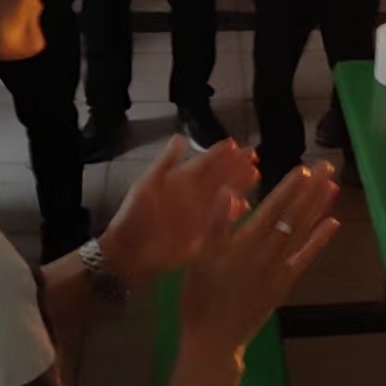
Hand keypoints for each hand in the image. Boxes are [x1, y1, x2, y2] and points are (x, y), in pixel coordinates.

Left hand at [99, 137, 258, 278]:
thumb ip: (166, 162)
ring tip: (254, 175)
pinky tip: (245, 205)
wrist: (130, 248)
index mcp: (181, 179)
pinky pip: (223, 219)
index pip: (205, 162)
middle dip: (236, 166)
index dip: (220, 153)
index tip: (235, 144)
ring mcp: (201, 213)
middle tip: (254, 156)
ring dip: (239, 185)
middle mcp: (194, 194)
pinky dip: (234, 212)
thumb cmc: (136, 213)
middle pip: (219, 176)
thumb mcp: (148, 183)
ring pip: (224, 195)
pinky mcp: (204, 232)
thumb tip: (180, 137)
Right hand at [179, 165, 339, 355]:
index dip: (289, 188)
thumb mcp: (199, 259)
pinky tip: (332, 225)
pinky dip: (319, 242)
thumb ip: (215, 224)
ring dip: (318, 209)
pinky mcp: (283, 286)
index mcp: (244, 243)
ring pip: (302, 233)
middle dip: (311, 191)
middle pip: (293, 216)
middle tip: (328, 167)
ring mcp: (278, 270)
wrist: (213, 340)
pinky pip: (304, 260)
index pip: (272, 209)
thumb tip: (228, 192)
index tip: (305, 169)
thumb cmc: (200, 297)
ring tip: (332, 187)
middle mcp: (267, 253)